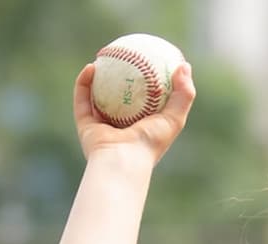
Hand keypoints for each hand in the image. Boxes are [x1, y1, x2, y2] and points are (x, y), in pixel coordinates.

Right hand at [72, 61, 196, 165]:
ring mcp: (102, 126)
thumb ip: (184, 94)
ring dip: (98, 78)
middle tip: (125, 57)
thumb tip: (185, 65)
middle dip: (120, 78)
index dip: (148, 82)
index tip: (150, 61)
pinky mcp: (86, 126)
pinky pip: (82, 100)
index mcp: (143, 127)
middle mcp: (122, 127)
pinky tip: (90, 67)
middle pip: (120, 98)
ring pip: (97, 97)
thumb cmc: (150, 142)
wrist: (122, 162)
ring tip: (103, 57)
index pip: (147, 102)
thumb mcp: (175, 117)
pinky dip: (84, 84)